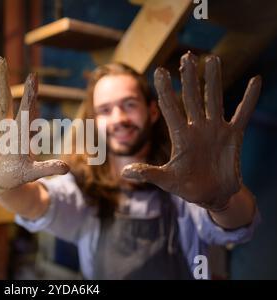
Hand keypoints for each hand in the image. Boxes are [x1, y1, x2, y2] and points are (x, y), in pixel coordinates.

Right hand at [0, 57, 68, 193]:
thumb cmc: (18, 175)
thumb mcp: (31, 172)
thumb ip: (46, 168)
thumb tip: (66, 169)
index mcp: (20, 131)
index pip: (27, 109)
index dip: (30, 94)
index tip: (33, 76)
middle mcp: (6, 123)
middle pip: (5, 98)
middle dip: (2, 81)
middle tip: (1, 62)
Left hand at [122, 52, 261, 210]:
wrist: (212, 196)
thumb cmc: (187, 187)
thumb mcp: (166, 180)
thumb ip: (149, 173)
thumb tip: (125, 172)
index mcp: (180, 136)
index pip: (170, 108)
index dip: (165, 90)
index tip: (158, 70)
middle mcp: (197, 128)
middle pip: (192, 97)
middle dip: (189, 77)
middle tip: (187, 56)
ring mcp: (215, 129)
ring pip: (214, 99)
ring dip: (214, 80)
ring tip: (213, 58)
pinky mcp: (233, 135)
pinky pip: (243, 113)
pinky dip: (249, 98)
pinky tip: (255, 80)